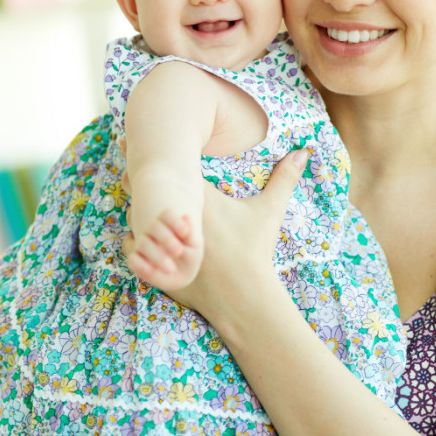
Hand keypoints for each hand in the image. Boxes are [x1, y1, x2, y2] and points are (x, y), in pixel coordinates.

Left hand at [122, 149, 308, 317]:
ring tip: (136, 195)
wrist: (243, 295)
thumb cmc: (255, 250)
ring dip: (136, 207)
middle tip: (132, 161)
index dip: (155, 154)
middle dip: (136, 175)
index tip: (144, 140)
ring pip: (133, 215)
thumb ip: (284, 178)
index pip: (167, 168)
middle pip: (141, 188)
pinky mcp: (156, 264)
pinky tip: (139, 231)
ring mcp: (161, 242)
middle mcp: (173, 217)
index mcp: (196, 198)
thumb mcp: (269, 211)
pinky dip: (134, 238)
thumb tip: (304, 151)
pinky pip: (131, 245)